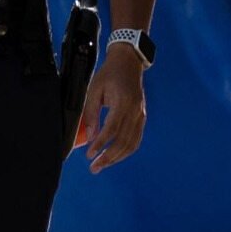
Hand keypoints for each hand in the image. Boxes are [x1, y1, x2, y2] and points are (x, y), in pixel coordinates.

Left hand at [83, 48, 146, 173]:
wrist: (128, 63)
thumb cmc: (108, 75)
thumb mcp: (94, 90)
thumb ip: (90, 114)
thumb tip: (88, 137)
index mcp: (123, 102)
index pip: (112, 129)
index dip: (101, 144)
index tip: (90, 155)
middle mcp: (135, 111)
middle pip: (123, 141)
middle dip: (108, 157)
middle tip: (94, 168)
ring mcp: (141, 115)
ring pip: (132, 143)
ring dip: (117, 157)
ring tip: (101, 165)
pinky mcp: (142, 117)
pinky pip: (136, 139)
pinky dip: (125, 151)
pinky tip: (114, 157)